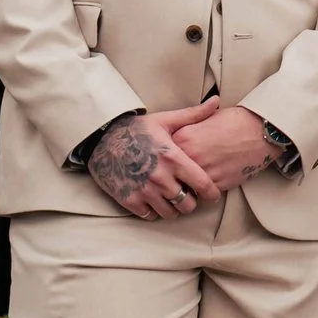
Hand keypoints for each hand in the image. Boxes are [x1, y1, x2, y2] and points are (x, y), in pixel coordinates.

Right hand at [89, 100, 225, 219]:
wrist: (100, 138)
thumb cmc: (136, 129)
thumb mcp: (166, 120)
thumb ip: (194, 114)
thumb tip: (217, 101)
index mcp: (173, 158)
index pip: (203, 184)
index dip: (212, 193)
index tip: (213, 196)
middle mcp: (161, 178)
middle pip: (187, 204)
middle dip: (191, 201)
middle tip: (189, 195)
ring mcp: (144, 191)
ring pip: (169, 213)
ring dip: (173, 208)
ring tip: (172, 198)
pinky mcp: (129, 200)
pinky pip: (149, 215)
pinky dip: (154, 211)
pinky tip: (154, 200)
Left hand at [171, 105, 281, 194]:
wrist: (262, 131)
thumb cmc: (237, 121)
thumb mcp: (206, 118)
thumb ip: (186, 129)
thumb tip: (174, 139)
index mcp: (184, 138)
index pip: (162, 156)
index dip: (164, 160)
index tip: (164, 163)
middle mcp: (190, 157)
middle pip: (170, 175)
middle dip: (171, 178)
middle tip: (172, 179)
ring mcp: (204, 172)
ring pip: (186, 188)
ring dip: (186, 189)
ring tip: (189, 186)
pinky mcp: (218, 184)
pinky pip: (203, 194)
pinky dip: (203, 192)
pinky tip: (206, 186)